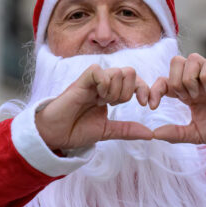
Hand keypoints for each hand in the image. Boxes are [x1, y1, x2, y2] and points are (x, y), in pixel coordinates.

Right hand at [36, 64, 152, 150]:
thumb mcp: (108, 131)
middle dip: (130, 91)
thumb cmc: (76, 130)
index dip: (145, 90)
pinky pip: (98, 71)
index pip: (135, 81)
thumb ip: (127, 129)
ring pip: (118, 71)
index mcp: (110, 93)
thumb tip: (150, 134)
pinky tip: (98, 97)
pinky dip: (103, 84)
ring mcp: (92, 82)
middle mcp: (102, 84)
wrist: (55, 135)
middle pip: (130, 72)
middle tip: (117, 105)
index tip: (148, 106)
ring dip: (116, 91)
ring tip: (104, 103)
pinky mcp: (80, 81)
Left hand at [149, 54, 205, 146]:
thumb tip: (152, 134)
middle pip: (175, 62)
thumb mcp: (195, 134)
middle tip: (186, 98)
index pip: (164, 81)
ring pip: (191, 58)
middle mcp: (197, 82)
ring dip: (189, 77)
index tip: (152, 106)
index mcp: (187, 94)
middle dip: (175, 80)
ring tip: (199, 94)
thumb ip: (175, 133)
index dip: (155, 90)